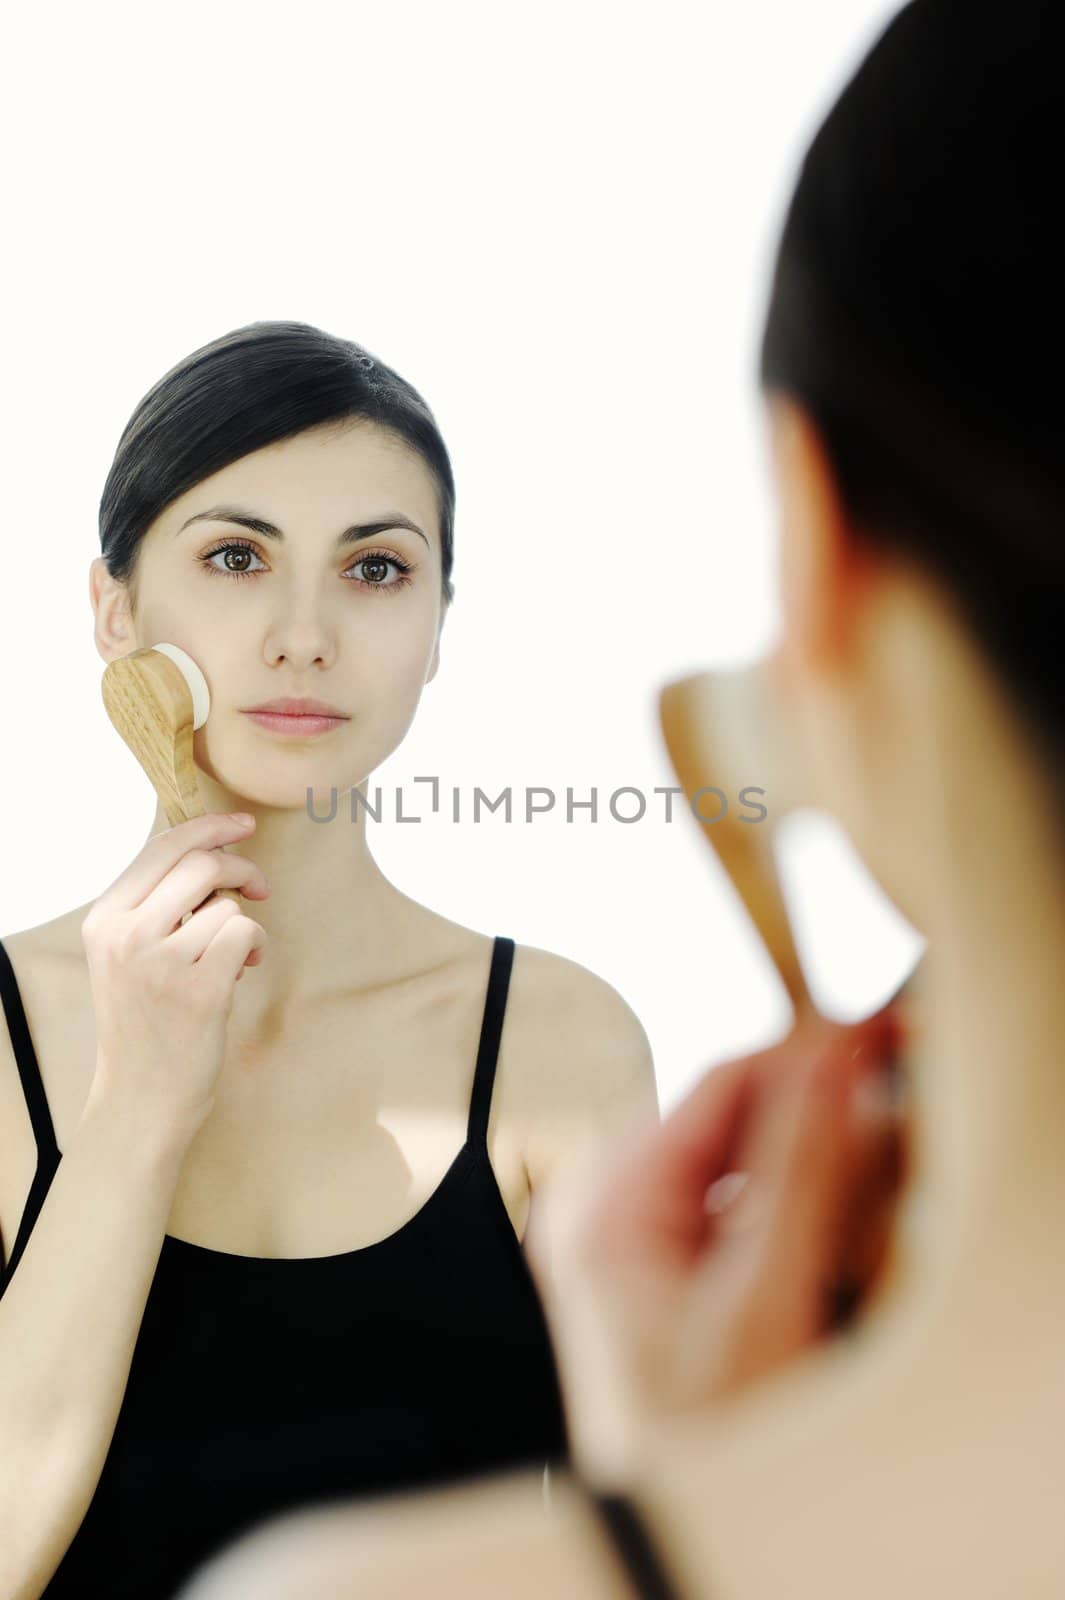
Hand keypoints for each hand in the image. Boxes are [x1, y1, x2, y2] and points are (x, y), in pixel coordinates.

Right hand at [81, 811, 270, 1152]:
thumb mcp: (127, 956)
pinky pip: (246, 934)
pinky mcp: (199, 991)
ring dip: (244, 924)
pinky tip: (244, 969)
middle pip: (202, 865)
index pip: (162, 848)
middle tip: (259, 888)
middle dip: (242, 869)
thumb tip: (213, 852)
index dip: (209, 828)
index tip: (242, 825)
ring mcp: (160, 963)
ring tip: (232, 959)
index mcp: (104, 920)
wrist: (140, 1098)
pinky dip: (256, 945)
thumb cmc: (145, 1022)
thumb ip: (156, 906)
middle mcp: (126, 935)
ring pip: (228, 905)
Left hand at [524, 1005, 907, 1486]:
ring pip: (724, 1151)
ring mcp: (613, 1235)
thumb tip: (828, 1068)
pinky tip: (811, 1208)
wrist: (671, 1532)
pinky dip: (772, 1190)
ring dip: (791, 1147)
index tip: (875, 1043)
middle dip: (802, 1104)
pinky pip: (715, 1194)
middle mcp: (595, 1204)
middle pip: (719, 1113)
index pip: (718, 1084)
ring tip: (853, 1154)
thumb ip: (800, 1172)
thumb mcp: (764, 1299)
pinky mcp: (640, 1265)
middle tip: (878, 1096)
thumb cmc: (702, 1445)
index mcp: (605, 1203)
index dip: (806, 1057)